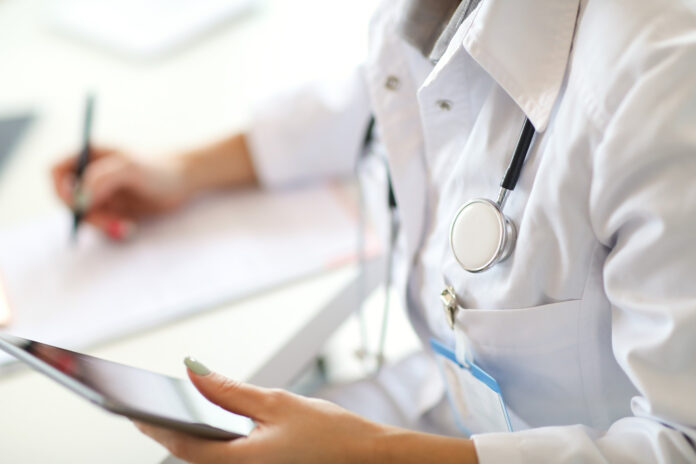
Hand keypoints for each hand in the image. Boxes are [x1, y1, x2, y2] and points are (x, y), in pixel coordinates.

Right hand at [51, 147, 190, 239]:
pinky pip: (100, 225)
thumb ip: (102, 178)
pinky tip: (129, 228)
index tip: (79, 205)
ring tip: (125, 227)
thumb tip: (80, 199)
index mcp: (89, 155)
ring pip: (84, 216)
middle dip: (86, 214)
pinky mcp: (112, 210)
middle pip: (68, 199)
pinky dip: (111, 230)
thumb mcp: (130, 168)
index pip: (56, 172)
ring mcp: (100, 193)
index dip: (61, 190)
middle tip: (108, 224)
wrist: (185, 181)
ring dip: (101, 225)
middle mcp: (90, 174)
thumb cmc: (160, 167)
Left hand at [136, 358, 478, 463]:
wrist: (368, 460)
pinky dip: (214, 441)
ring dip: (190, 433)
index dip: (151, 423)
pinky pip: (226, 459)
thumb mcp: (278, 404)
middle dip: (167, 426)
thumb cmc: (331, 437)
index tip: (130, 405)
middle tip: (145, 401)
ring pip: (207, 457)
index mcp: (238, 463)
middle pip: (190, 452)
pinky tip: (212, 422)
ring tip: (173, 407)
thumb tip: (195, 373)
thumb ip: (231, 391)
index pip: (180, 443)